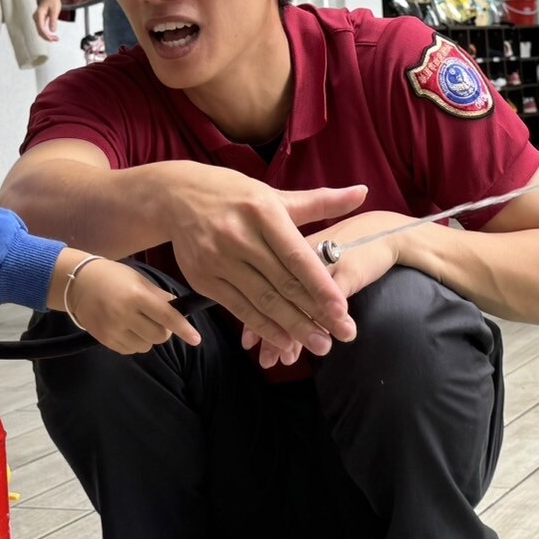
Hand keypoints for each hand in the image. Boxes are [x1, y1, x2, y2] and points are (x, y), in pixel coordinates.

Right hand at [34, 0, 61, 41]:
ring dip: (47, 36)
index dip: (46, 35)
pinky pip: (42, 28)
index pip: (41, 28)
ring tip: (55, 38)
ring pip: (40, 31)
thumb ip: (53, 20)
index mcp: (39, 15)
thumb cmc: (52, 0)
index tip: (53, 39)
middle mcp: (36, 17)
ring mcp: (37, 19)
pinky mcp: (40, 19)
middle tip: (56, 39)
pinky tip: (52, 35)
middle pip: (40, 31)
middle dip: (47, 37)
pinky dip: (47, 33)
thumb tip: (52, 30)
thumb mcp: (55, 10)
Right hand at [67, 258, 202, 354]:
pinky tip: (127, 328)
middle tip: (156, 319)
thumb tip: (180, 310)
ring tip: (138, 323)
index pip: (166, 316)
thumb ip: (160, 296)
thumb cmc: (113, 277)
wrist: (78, 283)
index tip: (196, 339)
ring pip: (146, 346)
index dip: (184, 329)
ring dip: (148, 337)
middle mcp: (125, 314)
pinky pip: (131, 350)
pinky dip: (135, 342)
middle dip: (164, 331)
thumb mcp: (139, 280)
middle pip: (159, 336)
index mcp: (136, 296)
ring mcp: (113, 329)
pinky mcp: (104, 340)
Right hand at [162, 166, 366, 359]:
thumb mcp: (275, 195)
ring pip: (262, 301)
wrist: (175, 197)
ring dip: (293, 327)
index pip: (297, 256)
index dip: (320, 286)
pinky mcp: (202, 278)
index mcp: (263, 212)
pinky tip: (284, 341)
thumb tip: (362, 194)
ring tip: (320, 344)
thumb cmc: (235, 195)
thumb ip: (320, 202)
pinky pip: (238, 308)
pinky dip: (263, 327)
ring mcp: (218, 259)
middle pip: (283, 284)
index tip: (342, 309)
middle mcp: (239, 236)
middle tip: (342, 335)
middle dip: (315, 313)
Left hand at [240, 210, 415, 367]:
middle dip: (269, 335)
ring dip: (294, 337)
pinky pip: (328, 305)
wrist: (383, 232)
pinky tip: (320, 342)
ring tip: (288, 361)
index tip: (248, 344)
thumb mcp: (315, 263)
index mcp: (284, 247)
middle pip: (276, 299)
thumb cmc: (343, 248)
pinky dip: (325, 326)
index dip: (252, 316)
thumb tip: (267, 314)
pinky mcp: (344, 273)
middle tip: (266, 361)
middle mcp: (298, 256)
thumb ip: (292, 282)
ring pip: (300, 306)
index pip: (261, 286)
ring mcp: (321, 265)